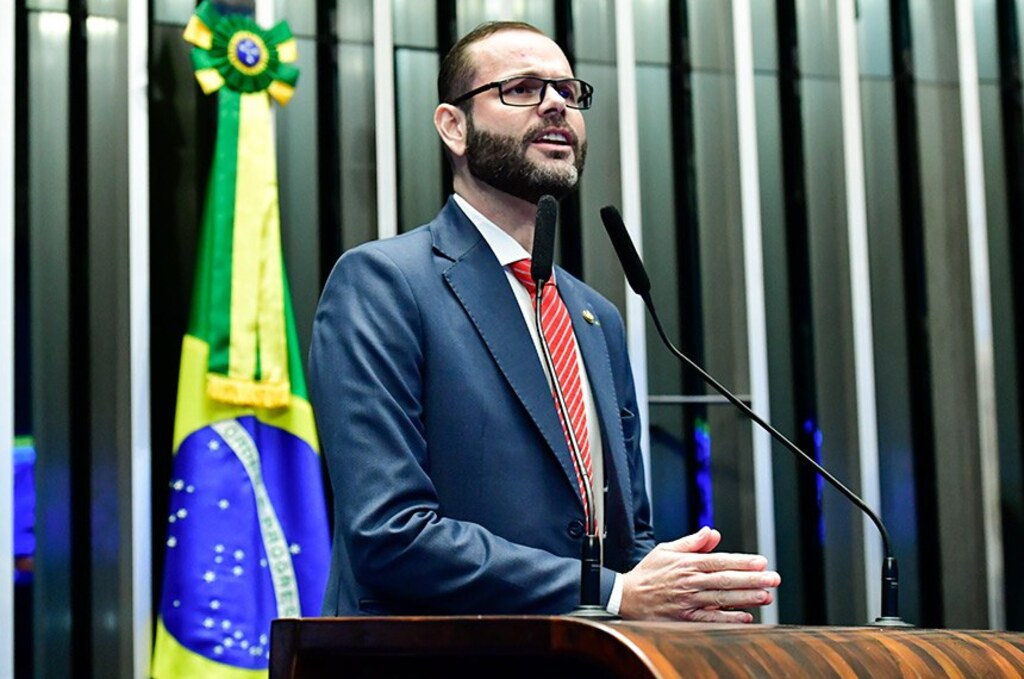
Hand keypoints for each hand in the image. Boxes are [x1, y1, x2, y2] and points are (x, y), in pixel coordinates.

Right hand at [618, 526, 780, 622]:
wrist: (627, 597)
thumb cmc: (648, 573)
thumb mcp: (667, 550)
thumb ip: (691, 542)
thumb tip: (712, 533)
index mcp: (687, 563)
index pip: (720, 561)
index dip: (742, 562)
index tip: (761, 562)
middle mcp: (690, 582)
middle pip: (726, 580)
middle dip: (752, 579)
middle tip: (773, 579)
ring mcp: (688, 601)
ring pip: (721, 599)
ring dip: (745, 598)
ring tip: (766, 596)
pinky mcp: (685, 618)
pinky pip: (710, 619)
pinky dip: (728, 618)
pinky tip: (745, 617)